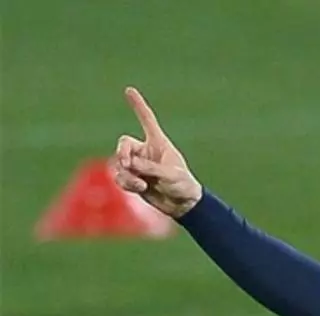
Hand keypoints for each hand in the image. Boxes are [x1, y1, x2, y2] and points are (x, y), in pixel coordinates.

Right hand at [113, 87, 202, 217]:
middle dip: (123, 154)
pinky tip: (139, 189)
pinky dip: (126, 183)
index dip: (138, 105)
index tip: (129, 90)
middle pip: (124, 144)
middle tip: (128, 164)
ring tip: (141, 185)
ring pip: (119, 164)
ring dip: (127, 174)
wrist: (183, 205)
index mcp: (159, 143)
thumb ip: (149, 168)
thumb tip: (128, 164)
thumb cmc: (183, 185)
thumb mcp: (170, 175)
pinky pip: (120, 177)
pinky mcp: (133, 179)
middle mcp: (146, 151)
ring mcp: (138, 165)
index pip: (146, 120)